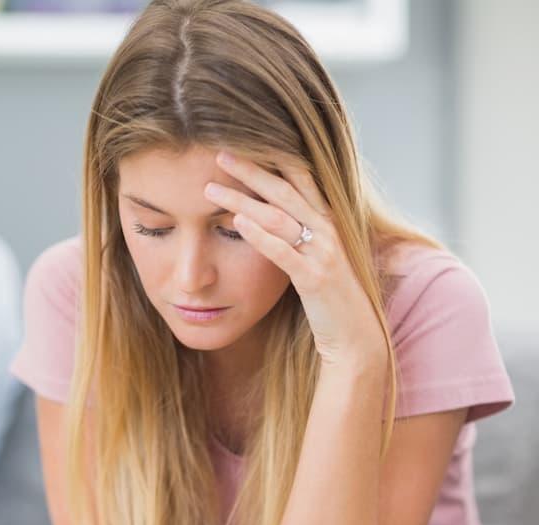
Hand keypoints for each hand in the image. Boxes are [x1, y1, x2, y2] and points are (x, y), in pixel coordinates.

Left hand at [203, 150, 385, 366]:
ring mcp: (323, 252)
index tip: (241, 144)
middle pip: (284, 190)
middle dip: (251, 170)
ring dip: (242, 199)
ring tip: (211, 189)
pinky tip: (237, 221)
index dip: (271, 160)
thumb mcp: (314, 258)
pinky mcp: (315, 277)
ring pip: (278, 216)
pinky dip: (260, 234)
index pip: (298, 179)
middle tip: (219, 154)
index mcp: (327, 221)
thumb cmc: (330, 298)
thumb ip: (297, 235)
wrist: (355, 337)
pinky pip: (283, 251)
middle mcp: (327, 230)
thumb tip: (265, 215)